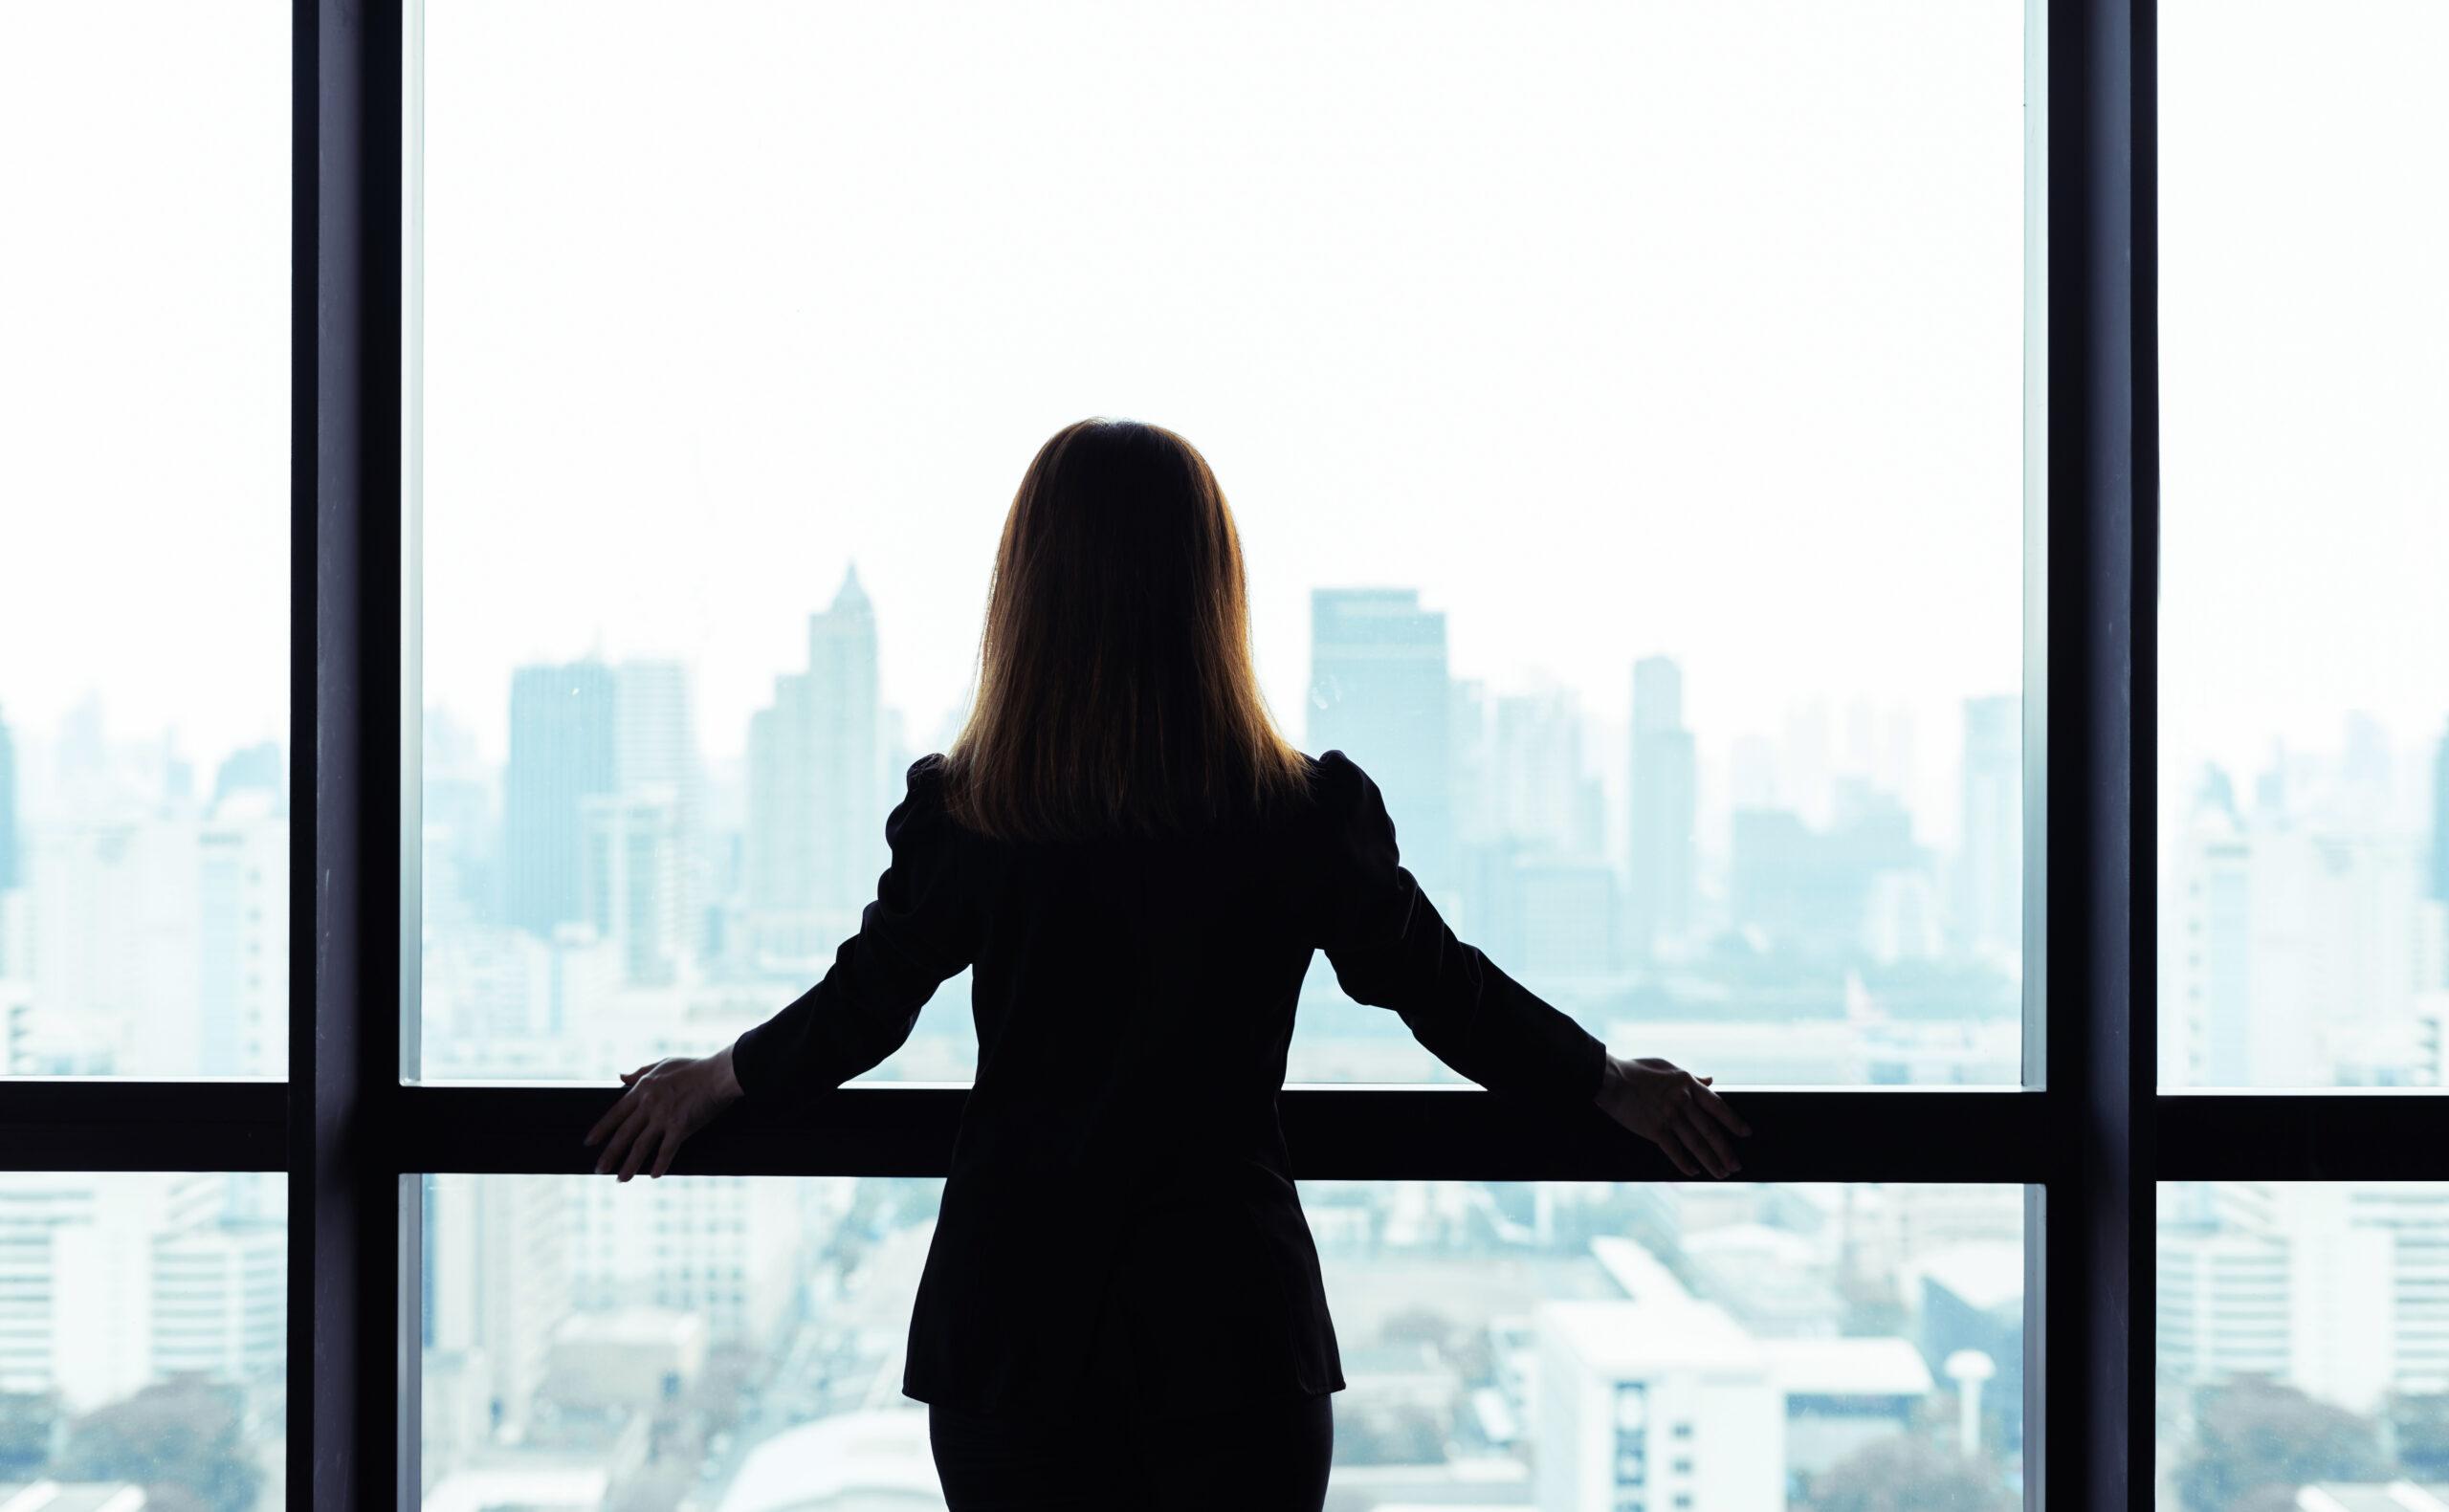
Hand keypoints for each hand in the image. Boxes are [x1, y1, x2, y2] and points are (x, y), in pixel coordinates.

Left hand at [583, 1045, 745, 1181]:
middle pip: (624, 1133)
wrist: (719, 1073)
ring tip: (621, 1179)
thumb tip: (620, 1076)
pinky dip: (660, 1164)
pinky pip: (666, 1150)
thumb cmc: (694, 1067)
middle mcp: (649, 1104)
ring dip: (629, 1165)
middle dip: (610, 1153)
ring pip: (641, 1146)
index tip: (589, 1142)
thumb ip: (640, 1071)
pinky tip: (654, 1175)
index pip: (616, 1113)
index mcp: (643, 1089)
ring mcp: (664, 1116)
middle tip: (599, 1169)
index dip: (601, 1129)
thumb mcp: (663, 1063)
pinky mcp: (680, 1126)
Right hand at [1593, 1054, 1751, 1178]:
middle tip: (1736, 1166)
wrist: (1610, 1078)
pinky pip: (1673, 1150)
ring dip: (1711, 1160)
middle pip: (1710, 1130)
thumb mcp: (1668, 1067)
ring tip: (1721, 1173)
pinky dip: (1685, 1162)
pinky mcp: (1653, 1129)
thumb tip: (1710, 1081)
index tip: (1746, 1133)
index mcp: (1687, 1084)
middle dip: (1725, 1150)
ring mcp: (1668, 1116)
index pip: (1717, 1106)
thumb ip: (1691, 1076)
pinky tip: (1693, 1171)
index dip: (1733, 1121)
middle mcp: (1682, 1101)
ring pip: (1695, 1143)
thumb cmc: (1638, 1070)